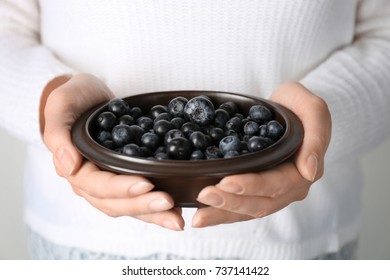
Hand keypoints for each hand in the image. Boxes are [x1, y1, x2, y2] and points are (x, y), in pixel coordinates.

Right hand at [42, 73, 183, 230]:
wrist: (89, 96)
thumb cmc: (74, 100)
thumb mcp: (61, 106)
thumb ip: (58, 135)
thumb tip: (69, 166)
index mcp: (76, 169)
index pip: (97, 186)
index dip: (121, 188)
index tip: (146, 184)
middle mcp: (92, 183)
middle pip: (116, 202)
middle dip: (142, 205)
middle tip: (169, 203)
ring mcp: (110, 182)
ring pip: (130, 205)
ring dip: (153, 214)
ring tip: (177, 218)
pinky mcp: (126, 178)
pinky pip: (140, 196)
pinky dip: (156, 205)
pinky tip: (177, 208)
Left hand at [192, 82, 331, 226]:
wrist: (289, 108)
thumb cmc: (300, 106)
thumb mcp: (313, 110)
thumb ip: (316, 138)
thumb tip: (309, 172)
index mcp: (303, 172)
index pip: (276, 185)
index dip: (251, 185)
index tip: (226, 182)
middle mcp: (289, 188)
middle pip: (260, 204)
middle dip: (230, 202)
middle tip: (204, 195)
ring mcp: (273, 192)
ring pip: (248, 211)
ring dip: (222, 214)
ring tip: (198, 218)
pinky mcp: (258, 191)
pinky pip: (241, 206)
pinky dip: (221, 213)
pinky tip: (201, 215)